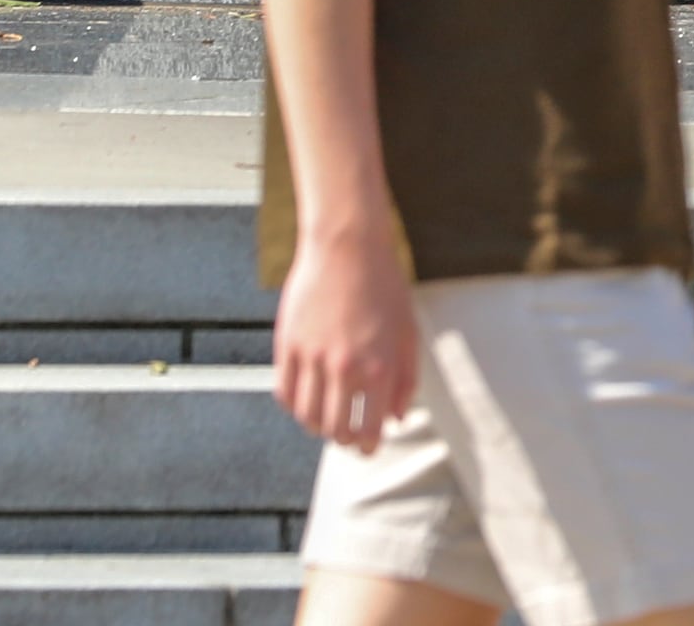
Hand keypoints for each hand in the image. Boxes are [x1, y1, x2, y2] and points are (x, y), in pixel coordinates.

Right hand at [273, 219, 420, 450]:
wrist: (348, 246)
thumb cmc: (384, 286)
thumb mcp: (408, 333)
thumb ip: (406, 381)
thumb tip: (396, 418)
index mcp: (380, 368)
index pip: (370, 429)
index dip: (369, 445)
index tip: (368, 447)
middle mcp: (344, 368)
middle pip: (336, 429)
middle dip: (344, 439)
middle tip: (347, 435)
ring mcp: (313, 358)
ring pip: (307, 417)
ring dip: (317, 426)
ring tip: (326, 419)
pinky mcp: (289, 345)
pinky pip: (285, 393)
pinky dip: (294, 405)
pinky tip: (306, 399)